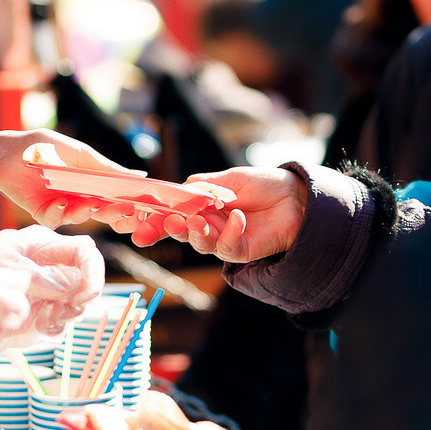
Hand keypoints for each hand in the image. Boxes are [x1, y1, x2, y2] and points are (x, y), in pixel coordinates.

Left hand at [0, 130, 142, 230]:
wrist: (10, 152)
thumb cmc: (46, 147)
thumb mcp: (81, 154)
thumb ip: (108, 168)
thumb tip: (140, 175)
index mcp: (92, 184)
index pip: (116, 199)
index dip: (128, 206)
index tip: (140, 208)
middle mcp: (81, 198)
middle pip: (103, 213)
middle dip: (114, 214)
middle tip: (123, 213)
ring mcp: (63, 207)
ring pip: (81, 218)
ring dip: (86, 212)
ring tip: (89, 203)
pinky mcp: (44, 213)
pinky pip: (56, 219)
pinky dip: (60, 212)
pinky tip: (59, 203)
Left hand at [0, 226, 103, 337]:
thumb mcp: (6, 262)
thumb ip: (38, 274)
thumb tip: (69, 288)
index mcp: (47, 246)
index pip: (85, 251)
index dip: (93, 273)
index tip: (82, 296)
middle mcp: (55, 268)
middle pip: (89, 281)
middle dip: (82, 300)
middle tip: (61, 311)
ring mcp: (52, 293)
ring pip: (80, 306)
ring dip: (67, 316)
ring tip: (44, 318)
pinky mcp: (46, 314)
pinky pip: (63, 325)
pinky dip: (55, 329)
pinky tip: (39, 326)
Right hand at [126, 166, 308, 263]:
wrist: (296, 197)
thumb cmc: (262, 184)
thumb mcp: (229, 179)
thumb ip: (204, 186)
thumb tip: (179, 188)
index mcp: (199, 206)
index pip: (170, 213)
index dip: (152, 219)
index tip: (134, 222)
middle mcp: (207, 224)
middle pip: (178, 232)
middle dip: (165, 231)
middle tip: (162, 226)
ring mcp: (222, 239)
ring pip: (199, 243)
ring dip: (194, 234)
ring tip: (195, 222)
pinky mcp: (239, 251)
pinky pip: (227, 246)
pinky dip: (230, 232)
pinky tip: (238, 217)